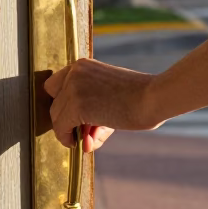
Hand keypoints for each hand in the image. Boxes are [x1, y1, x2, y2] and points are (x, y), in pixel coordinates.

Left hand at [44, 59, 161, 150]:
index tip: (74, 119)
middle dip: (66, 118)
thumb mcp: (109, 99)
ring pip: (56, 116)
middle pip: (54, 101)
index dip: (63, 104)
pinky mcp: (76, 105)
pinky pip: (61, 127)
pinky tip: (85, 143)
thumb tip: (83, 142)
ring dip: (71, 131)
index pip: (57, 85)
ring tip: (92, 138)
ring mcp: (73, 87)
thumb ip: (92, 117)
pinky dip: (67, 138)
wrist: (153, 97)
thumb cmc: (140, 98)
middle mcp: (74, 72)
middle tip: (85, 130)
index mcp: (82, 65)